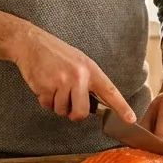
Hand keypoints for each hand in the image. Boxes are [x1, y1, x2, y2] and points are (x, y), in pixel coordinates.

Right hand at [10, 25, 134, 123]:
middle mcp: (78, 76)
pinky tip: (44, 85)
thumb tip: (95, 105)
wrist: (32, 44)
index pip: (110, 91)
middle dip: (74, 114)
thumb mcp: (79, 62)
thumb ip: (88, 81)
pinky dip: (45, 100)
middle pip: (81, 112)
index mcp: (90, 69)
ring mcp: (62, 81)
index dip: (121, 107)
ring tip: (54, 86)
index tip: (131, 119)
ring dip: (56, 104)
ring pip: (62, 110)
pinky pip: (47, 106)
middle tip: (68, 103)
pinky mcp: (46, 86)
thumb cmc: (56, 54)